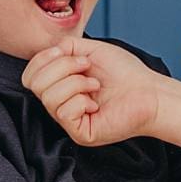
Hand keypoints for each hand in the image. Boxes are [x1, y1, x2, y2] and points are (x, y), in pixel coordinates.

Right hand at [21, 36, 164, 147]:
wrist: (150, 92)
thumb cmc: (125, 72)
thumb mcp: (90, 50)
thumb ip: (65, 47)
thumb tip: (48, 53)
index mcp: (60, 85)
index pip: (30, 76)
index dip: (42, 59)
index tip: (65, 51)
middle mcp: (61, 104)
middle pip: (34, 84)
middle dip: (61, 67)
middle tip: (87, 67)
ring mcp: (70, 122)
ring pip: (49, 97)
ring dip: (74, 83)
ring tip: (96, 85)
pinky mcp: (80, 134)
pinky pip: (63, 113)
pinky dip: (80, 100)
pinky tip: (96, 103)